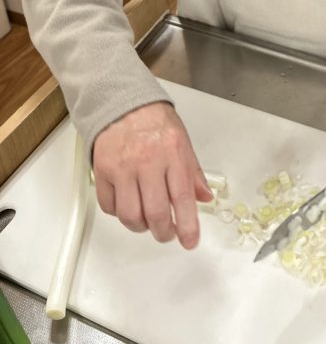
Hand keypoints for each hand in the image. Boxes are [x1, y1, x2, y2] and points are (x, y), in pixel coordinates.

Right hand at [92, 102, 212, 248]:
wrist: (123, 102)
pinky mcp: (102, 171)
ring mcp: (122, 168)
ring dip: (142, 227)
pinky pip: (110, 207)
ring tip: (148, 222)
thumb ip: (193, 172)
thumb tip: (204, 198)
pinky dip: (120, 214)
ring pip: (130, 215)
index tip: (190, 240)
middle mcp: (147, 162)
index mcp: (172, 153)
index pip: (183, 197)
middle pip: (155, 213)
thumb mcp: (183, 142)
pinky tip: (129, 206)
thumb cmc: (155, 121)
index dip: (188, 225)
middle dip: (164, 232)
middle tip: (168, 233)